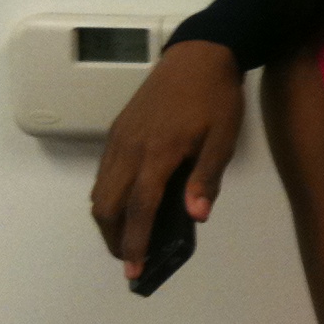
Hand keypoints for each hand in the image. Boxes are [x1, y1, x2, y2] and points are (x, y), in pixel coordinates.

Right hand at [89, 40, 243, 277]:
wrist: (199, 54)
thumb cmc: (216, 97)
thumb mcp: (224, 139)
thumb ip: (208, 178)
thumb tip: (196, 217)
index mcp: (159, 153)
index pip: (140, 209)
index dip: (136, 242)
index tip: (134, 269)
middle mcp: (130, 148)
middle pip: (107, 205)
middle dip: (114, 238)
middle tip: (131, 259)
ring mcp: (119, 138)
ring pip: (99, 190)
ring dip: (108, 220)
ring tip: (128, 238)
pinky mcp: (117, 130)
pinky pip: (103, 172)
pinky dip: (108, 197)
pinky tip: (127, 205)